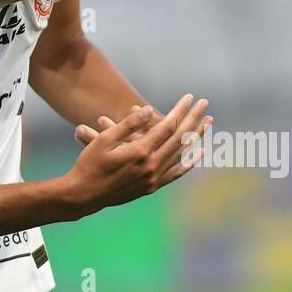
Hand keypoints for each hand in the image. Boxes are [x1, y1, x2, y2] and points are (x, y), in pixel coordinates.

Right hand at [64, 96, 210, 215]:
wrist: (84, 194)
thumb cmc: (90, 163)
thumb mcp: (104, 140)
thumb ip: (128, 124)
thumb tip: (149, 110)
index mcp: (140, 152)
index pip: (167, 126)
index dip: (180, 110)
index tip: (189, 97)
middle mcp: (151, 166)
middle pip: (179, 138)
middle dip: (193, 119)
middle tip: (204, 104)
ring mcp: (154, 178)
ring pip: (181, 154)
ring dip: (195, 137)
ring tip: (207, 123)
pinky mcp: (152, 186)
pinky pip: (176, 173)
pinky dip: (189, 163)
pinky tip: (199, 153)